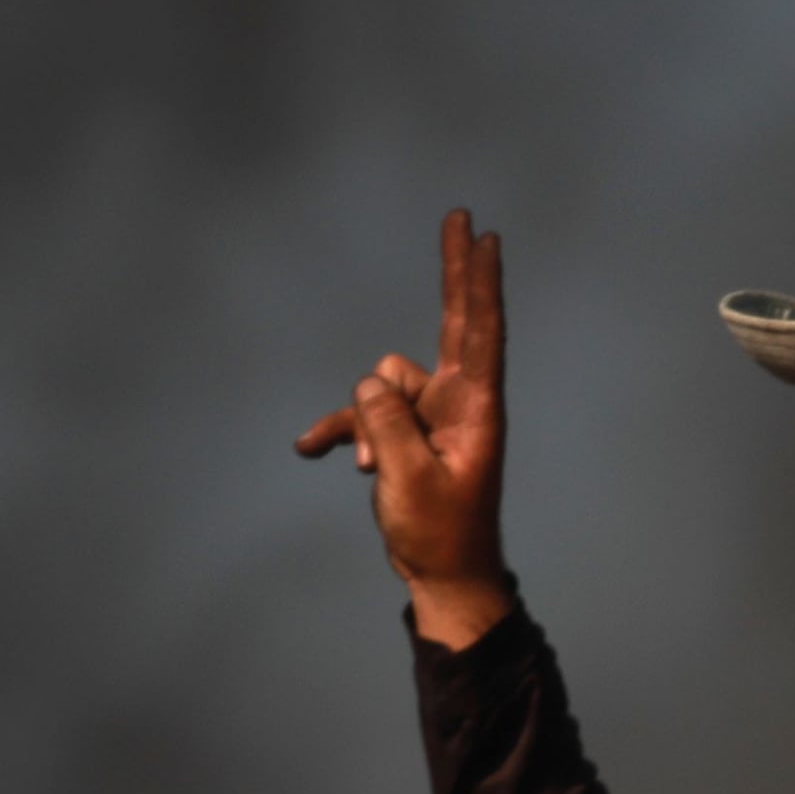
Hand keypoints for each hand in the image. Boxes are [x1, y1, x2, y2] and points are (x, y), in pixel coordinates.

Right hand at [296, 209, 512, 646]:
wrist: (443, 575)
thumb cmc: (441, 532)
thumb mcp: (408, 477)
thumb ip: (387, 422)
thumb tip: (371, 382)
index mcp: (476, 408)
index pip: (481, 331)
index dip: (480, 283)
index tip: (484, 239)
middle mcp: (458, 401)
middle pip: (454, 321)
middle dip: (454, 272)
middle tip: (460, 218)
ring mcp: (429, 415)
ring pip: (382, 385)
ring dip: (363, 423)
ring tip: (370, 469)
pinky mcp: (404, 434)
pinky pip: (364, 415)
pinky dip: (341, 431)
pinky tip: (310, 449)